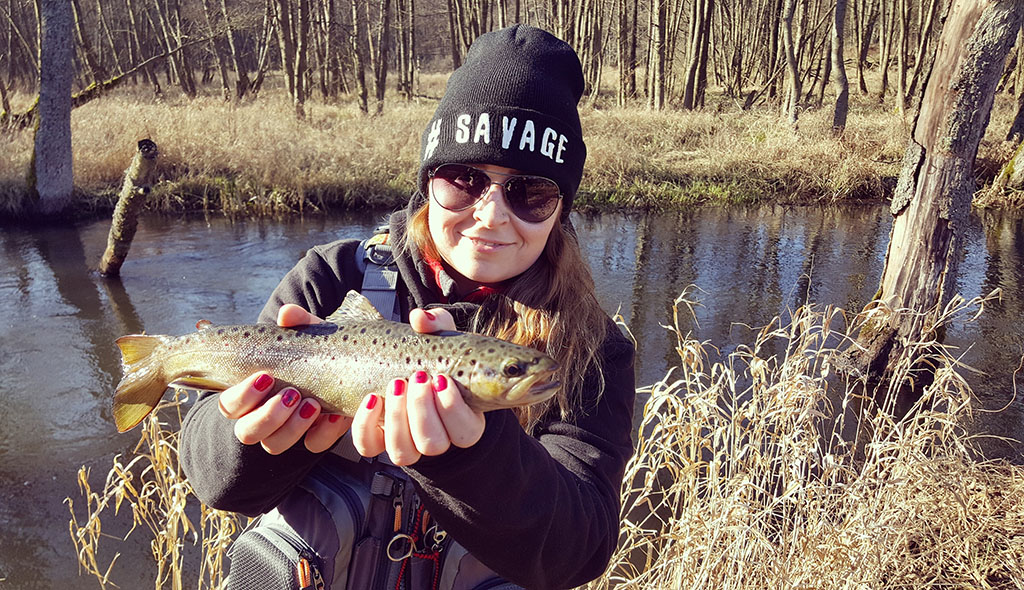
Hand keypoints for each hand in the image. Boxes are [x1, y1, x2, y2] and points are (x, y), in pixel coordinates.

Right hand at [216, 304, 352, 453]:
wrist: (351, 367)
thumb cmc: (316, 351)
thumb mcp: (309, 335)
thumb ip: (298, 323)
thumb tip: (287, 314)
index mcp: (251, 394)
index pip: (229, 405)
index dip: (242, 396)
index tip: (265, 376)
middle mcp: (263, 417)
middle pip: (247, 432)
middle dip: (267, 416)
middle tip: (291, 393)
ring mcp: (288, 431)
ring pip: (274, 445)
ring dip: (292, 427)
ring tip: (312, 404)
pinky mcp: (315, 437)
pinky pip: (313, 445)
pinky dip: (325, 432)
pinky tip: (336, 415)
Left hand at [351, 307, 485, 464]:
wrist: (402, 367)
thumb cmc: (429, 356)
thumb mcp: (439, 337)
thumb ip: (436, 324)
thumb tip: (420, 318)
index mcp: (462, 418)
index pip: (467, 432)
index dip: (454, 410)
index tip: (442, 378)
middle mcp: (436, 437)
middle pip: (434, 444)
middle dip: (423, 411)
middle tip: (418, 377)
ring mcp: (406, 442)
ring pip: (404, 451)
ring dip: (398, 419)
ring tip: (396, 384)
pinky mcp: (377, 439)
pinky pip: (370, 446)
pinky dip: (366, 425)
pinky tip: (371, 399)